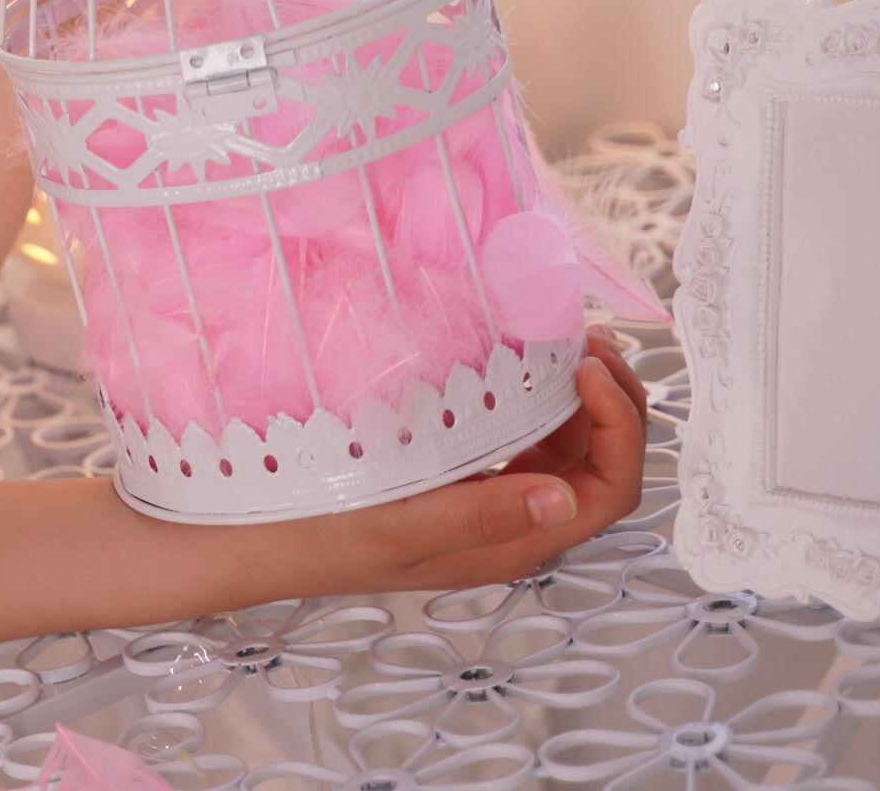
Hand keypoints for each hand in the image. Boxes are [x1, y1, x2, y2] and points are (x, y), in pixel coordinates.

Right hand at [277, 331, 648, 598]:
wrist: (262, 534)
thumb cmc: (325, 535)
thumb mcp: (400, 528)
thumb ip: (482, 516)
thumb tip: (565, 499)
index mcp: (513, 542)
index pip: (609, 489)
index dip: (617, 427)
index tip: (580, 366)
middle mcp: (514, 521)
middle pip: (603, 463)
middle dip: (612, 400)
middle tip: (583, 337)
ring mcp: (491, 495)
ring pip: (570, 445)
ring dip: (580, 392)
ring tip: (562, 335)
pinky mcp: (462, 471)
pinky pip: (525, 433)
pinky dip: (538, 392)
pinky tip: (518, 358)